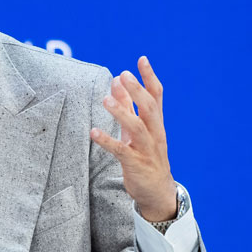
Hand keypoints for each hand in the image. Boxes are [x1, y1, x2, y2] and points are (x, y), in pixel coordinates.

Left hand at [90, 56, 176, 221]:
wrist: (158, 191)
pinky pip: (121, 151)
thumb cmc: (146, 155)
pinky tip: (93, 132)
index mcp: (156, 123)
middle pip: (149, 108)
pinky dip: (108, 141)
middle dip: (137, 90)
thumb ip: (128, 105)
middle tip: (123, 74)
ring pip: (137, 128)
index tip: (142, 59)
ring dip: (122, 113)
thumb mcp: (137, 128)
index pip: (156, 96)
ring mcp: (146, 149)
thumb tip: (118, 80)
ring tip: (105, 100)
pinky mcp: (136, 164)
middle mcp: (155, 133)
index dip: (150, 77)